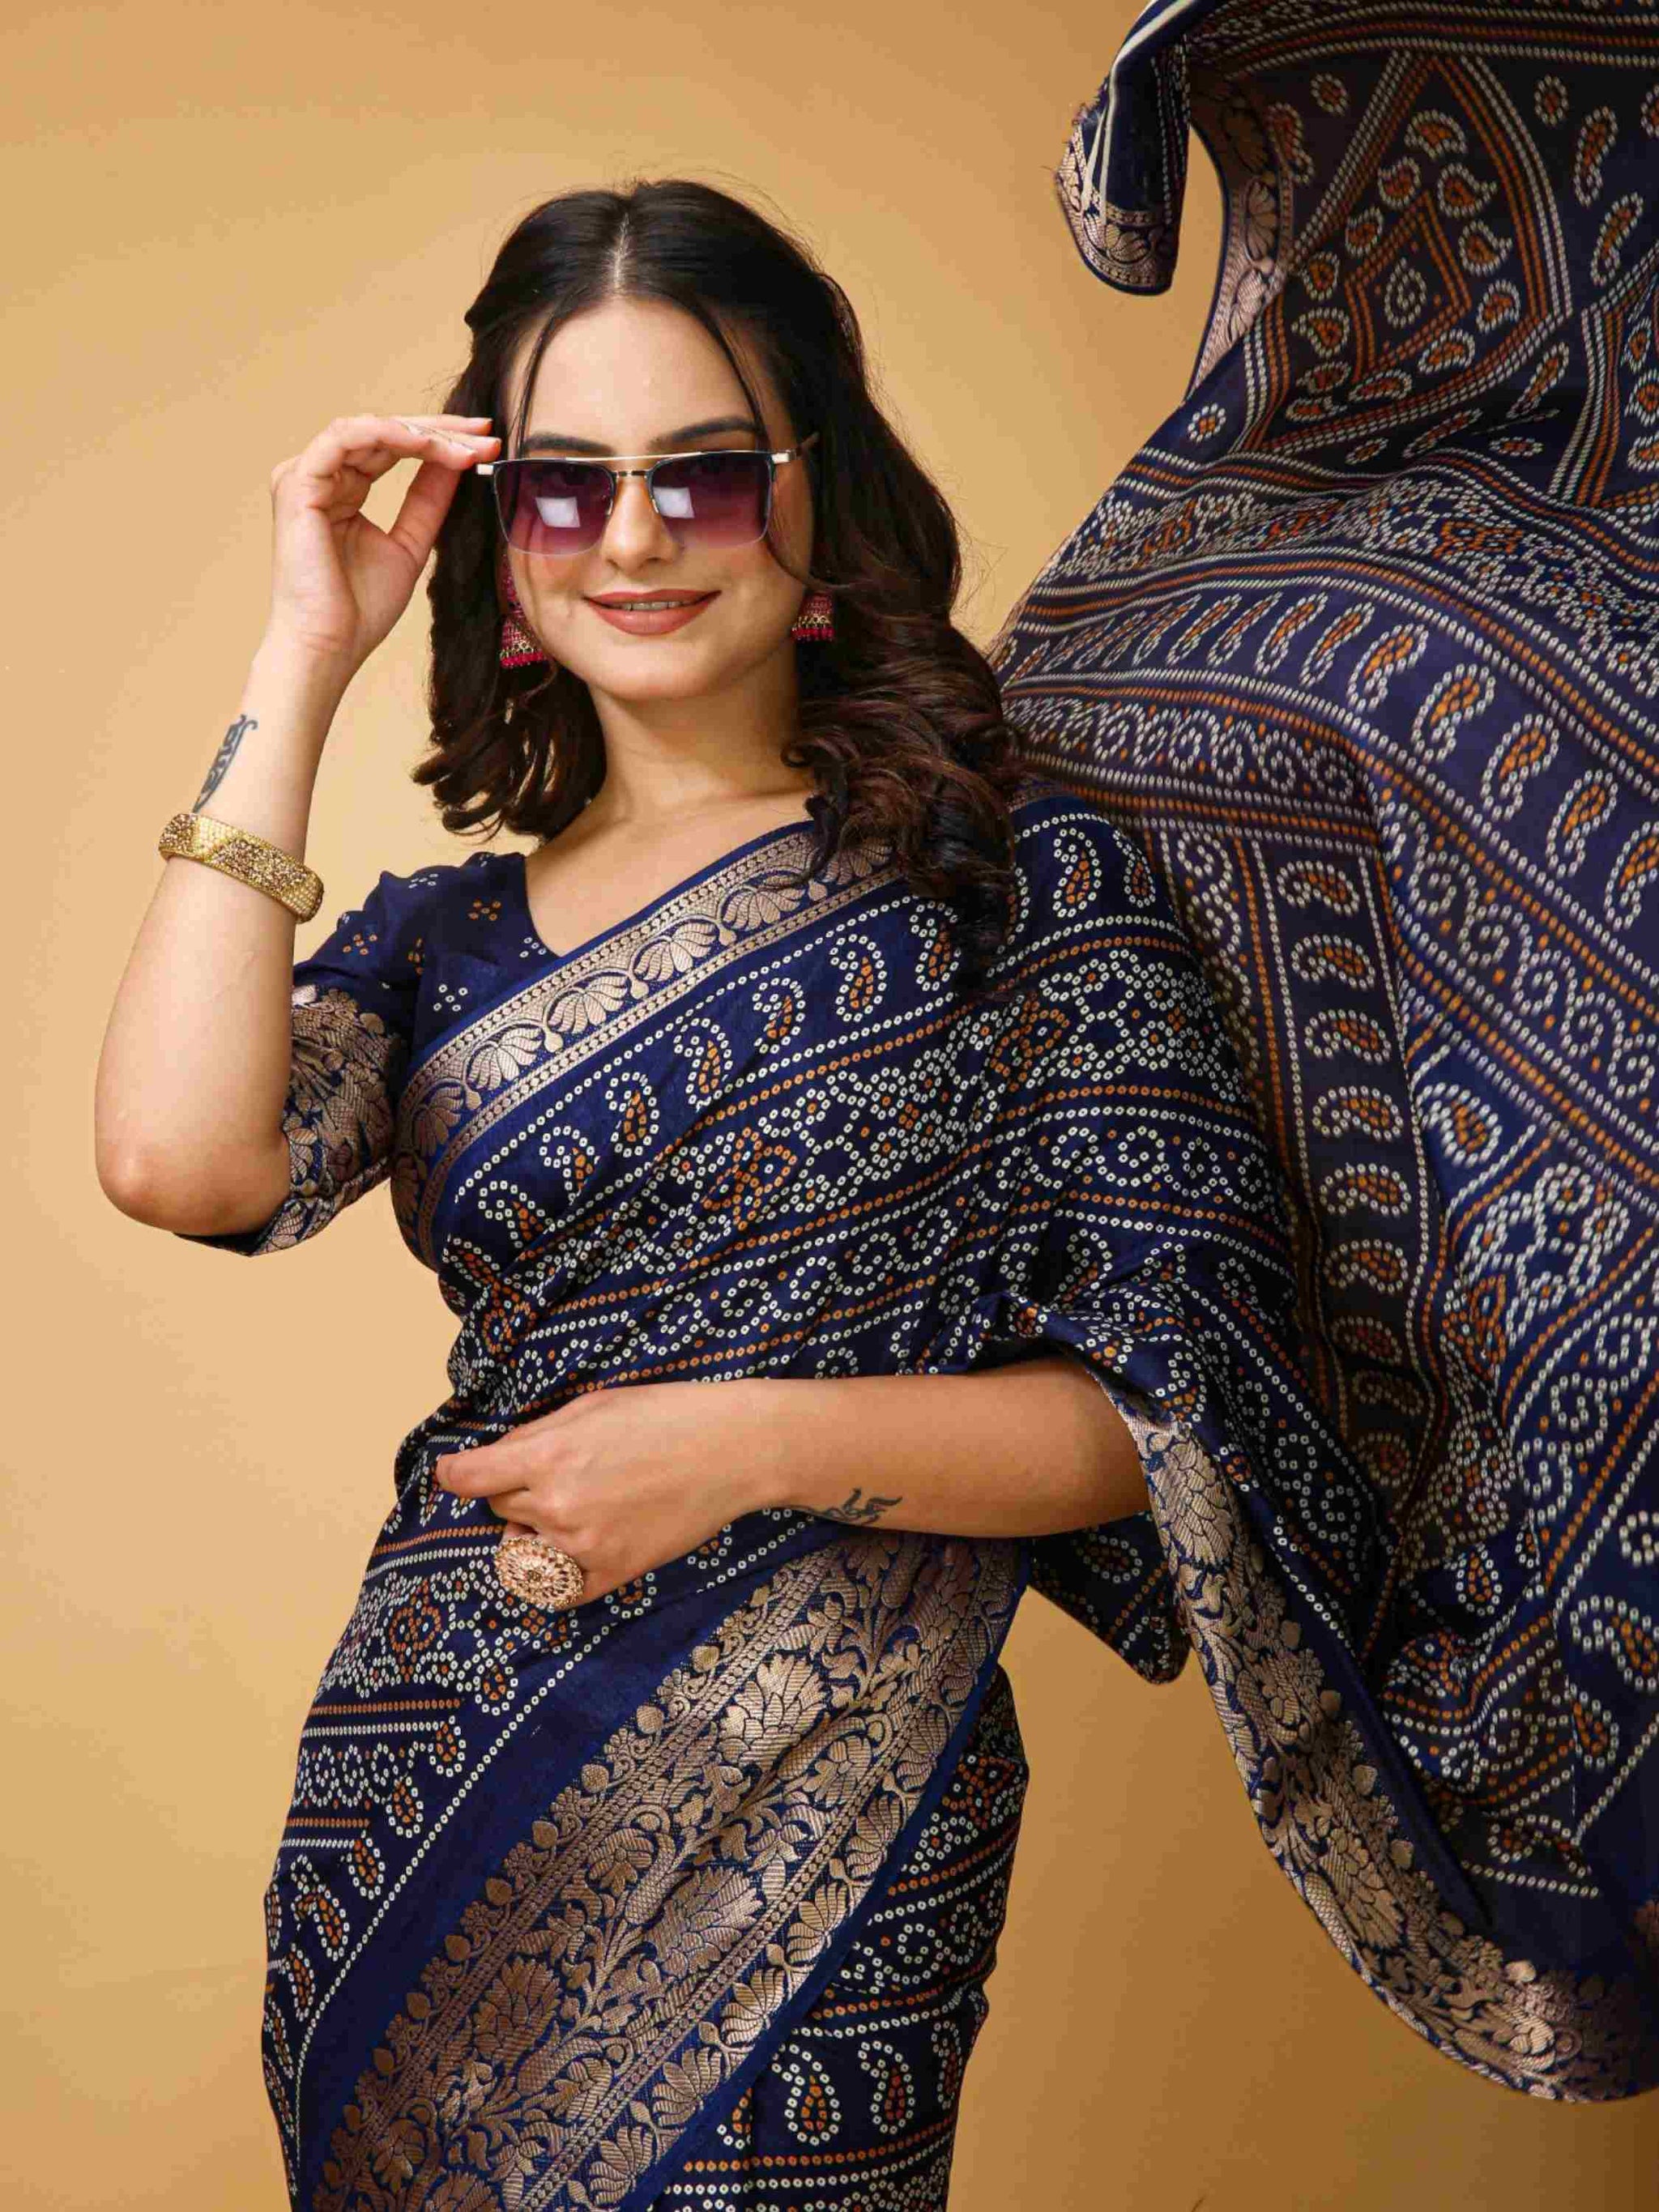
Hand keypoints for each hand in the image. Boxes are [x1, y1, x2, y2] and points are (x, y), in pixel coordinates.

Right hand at [261, 411, 500, 678]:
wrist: (330, 646)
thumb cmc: (360, 610)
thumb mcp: (411, 544)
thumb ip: (429, 500)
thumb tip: (458, 461)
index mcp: (341, 489)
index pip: (392, 448)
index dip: (439, 441)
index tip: (485, 443)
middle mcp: (320, 476)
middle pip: (383, 432)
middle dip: (439, 430)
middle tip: (485, 433)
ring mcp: (304, 476)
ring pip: (367, 428)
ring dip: (421, 432)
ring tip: (464, 445)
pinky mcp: (298, 482)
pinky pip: (346, 438)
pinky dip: (390, 435)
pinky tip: (428, 445)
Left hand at [431, 1380, 784, 1603]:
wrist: (732, 1450)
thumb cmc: (665, 1415)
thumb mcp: (591, 1406)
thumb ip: (538, 1435)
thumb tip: (498, 1458)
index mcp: (547, 1455)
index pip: (467, 1478)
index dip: (455, 1474)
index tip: (454, 1474)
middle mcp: (556, 1504)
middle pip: (500, 1507)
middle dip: (515, 1490)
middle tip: (558, 1473)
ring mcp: (583, 1544)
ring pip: (527, 1544)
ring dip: (540, 1526)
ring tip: (582, 1504)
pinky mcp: (612, 1571)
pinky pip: (557, 1588)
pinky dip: (556, 1572)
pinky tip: (572, 1550)